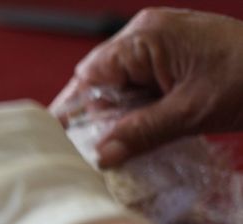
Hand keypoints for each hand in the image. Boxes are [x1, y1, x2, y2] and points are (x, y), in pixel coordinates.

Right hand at [50, 8, 242, 166]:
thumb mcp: (190, 114)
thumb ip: (141, 133)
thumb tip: (100, 156)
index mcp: (147, 35)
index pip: (90, 74)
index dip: (77, 110)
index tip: (67, 143)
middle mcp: (149, 32)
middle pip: (102, 80)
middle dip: (101, 116)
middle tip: (104, 150)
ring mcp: (164, 42)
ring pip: (122, 85)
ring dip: (123, 115)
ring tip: (130, 143)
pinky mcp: (177, 55)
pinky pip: (143, 83)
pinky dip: (141, 108)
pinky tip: (147, 130)